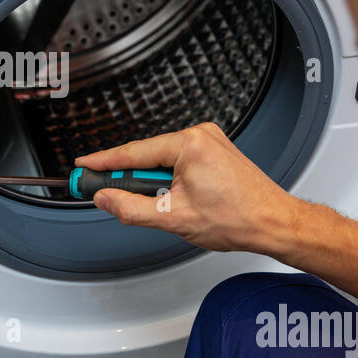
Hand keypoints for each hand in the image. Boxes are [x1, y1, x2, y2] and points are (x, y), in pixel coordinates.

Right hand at [77, 122, 299, 253]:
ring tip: (162, 206)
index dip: (103, 161)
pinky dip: (169, 178)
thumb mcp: (174, 218)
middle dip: (130, 178)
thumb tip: (106, 199)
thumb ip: (131, 208)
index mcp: (189, 144)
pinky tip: (175, 198)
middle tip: (107, 194)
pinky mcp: (216, 151)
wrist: (274, 223)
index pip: (133, 152)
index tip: (83, 166)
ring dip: (154, 181)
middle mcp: (200, 135)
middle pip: (147, 155)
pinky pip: (180, 160)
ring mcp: (210, 141)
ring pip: (163, 159)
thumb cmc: (238, 218)